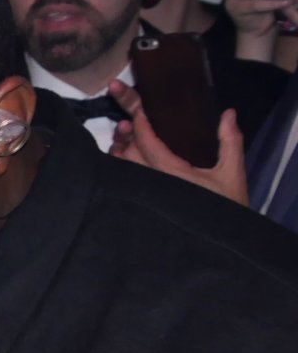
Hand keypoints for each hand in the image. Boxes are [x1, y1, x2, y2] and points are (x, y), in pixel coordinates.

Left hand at [107, 80, 249, 205]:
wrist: (221, 242)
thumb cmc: (226, 207)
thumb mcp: (232, 173)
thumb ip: (230, 142)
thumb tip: (228, 113)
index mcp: (171, 172)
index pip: (147, 142)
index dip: (140, 123)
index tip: (139, 110)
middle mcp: (152, 182)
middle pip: (129, 153)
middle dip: (126, 136)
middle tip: (127, 122)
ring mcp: (144, 194)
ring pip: (122, 168)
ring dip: (120, 152)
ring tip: (123, 139)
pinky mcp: (142, 203)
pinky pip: (125, 181)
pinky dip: (120, 168)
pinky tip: (122, 161)